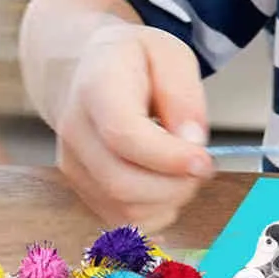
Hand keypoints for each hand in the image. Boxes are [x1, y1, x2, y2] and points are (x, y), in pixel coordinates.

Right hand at [56, 22, 213, 230]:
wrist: (86, 70)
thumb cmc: (134, 62)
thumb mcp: (171, 56)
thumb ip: (184, 97)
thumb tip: (192, 142)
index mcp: (97, 89)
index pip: (124, 136)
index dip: (168, 157)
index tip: (204, 161)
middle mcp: (75, 132)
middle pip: (121, 182)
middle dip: (176, 185)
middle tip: (203, 165)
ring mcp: (74, 166)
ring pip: (123, 209)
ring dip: (169, 201)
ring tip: (185, 170)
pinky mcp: (82, 189)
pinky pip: (122, 221)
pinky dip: (155, 213)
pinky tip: (167, 185)